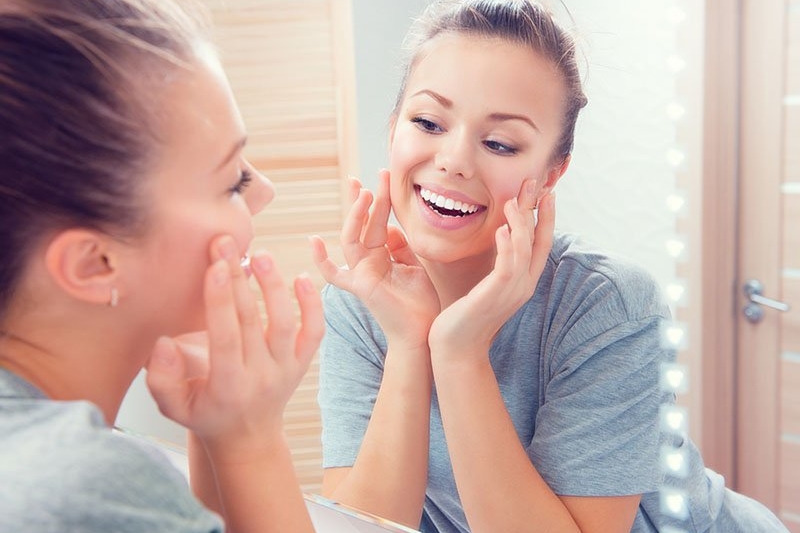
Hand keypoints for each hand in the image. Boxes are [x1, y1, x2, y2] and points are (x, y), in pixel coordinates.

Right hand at [145, 235, 323, 457]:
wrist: (247, 435)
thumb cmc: (204, 414)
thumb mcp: (173, 406)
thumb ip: (161, 378)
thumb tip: (162, 343)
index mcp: (228, 386)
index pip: (225, 337)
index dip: (220, 301)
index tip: (214, 266)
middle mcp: (261, 376)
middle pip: (252, 321)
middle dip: (237, 279)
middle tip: (225, 244)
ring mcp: (286, 369)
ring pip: (285, 322)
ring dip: (274, 286)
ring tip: (261, 255)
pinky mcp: (302, 362)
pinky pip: (314, 332)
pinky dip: (313, 305)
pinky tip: (302, 278)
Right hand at [310, 170, 439, 350]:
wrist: (424, 332)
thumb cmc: (420, 303)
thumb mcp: (414, 266)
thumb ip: (401, 246)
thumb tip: (389, 227)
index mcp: (381, 256)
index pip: (376, 222)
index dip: (378, 200)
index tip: (382, 175)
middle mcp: (367, 262)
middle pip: (362, 224)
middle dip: (366, 199)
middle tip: (369, 176)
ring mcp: (361, 273)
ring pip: (352, 238)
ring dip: (356, 215)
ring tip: (365, 193)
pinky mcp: (360, 286)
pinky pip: (334, 274)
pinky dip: (321, 260)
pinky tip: (314, 241)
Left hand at [429, 180, 554, 356]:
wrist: (456, 348)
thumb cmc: (465, 316)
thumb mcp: (485, 285)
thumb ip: (496, 265)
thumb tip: (498, 239)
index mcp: (523, 281)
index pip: (542, 244)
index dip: (546, 218)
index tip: (546, 192)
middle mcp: (524, 285)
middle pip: (539, 242)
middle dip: (538, 211)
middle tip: (536, 183)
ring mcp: (512, 292)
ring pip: (524, 250)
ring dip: (520, 223)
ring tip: (514, 201)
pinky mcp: (495, 296)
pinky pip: (507, 266)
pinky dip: (506, 246)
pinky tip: (500, 229)